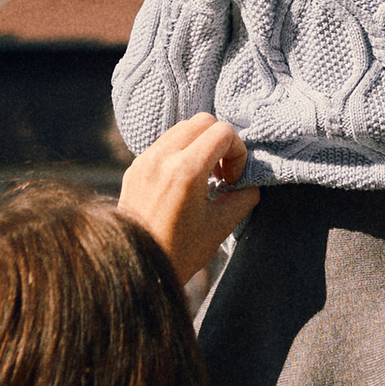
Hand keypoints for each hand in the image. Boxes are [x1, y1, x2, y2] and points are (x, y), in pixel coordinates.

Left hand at [119, 115, 258, 286]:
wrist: (137, 264)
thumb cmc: (180, 251)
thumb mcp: (220, 226)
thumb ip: (243, 197)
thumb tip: (249, 183)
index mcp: (186, 169)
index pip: (223, 132)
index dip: (238, 152)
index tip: (233, 180)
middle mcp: (162, 157)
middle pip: (203, 121)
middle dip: (220, 142)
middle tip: (222, 174)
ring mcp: (145, 159)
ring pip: (182, 128)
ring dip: (201, 144)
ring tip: (205, 178)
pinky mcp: (134, 167)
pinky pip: (164, 143)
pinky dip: (181, 152)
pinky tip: (185, 182)